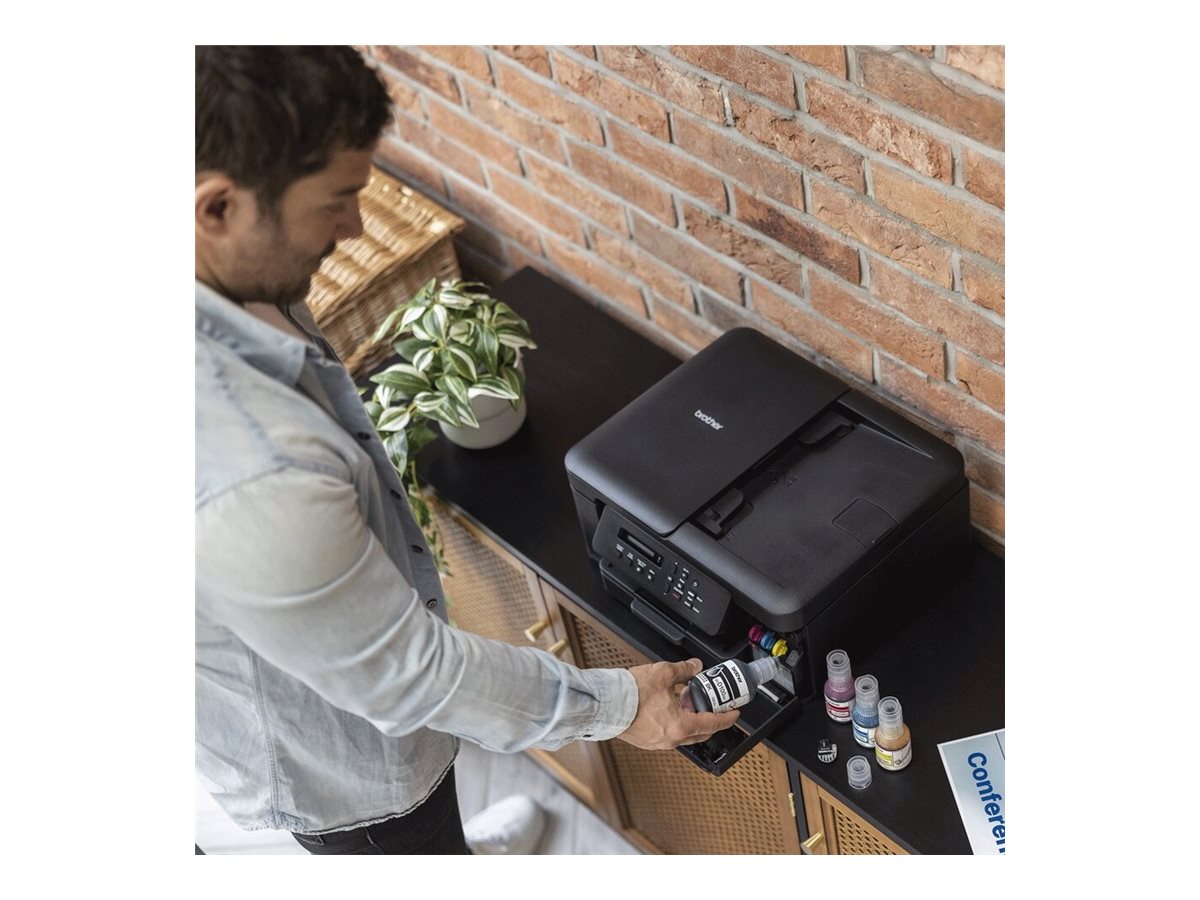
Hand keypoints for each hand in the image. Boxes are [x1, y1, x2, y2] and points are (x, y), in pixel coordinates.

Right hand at [616, 658, 739, 750]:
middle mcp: (671, 739)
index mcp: (680, 726)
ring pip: (684, 734)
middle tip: (709, 703)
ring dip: (690, 719)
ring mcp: (658, 743)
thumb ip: (684, 670)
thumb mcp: (663, 673)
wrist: (604, 704)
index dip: (727, 717)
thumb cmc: (630, 693)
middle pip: (700, 732)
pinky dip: (675, 722)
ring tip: (684, 700)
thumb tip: (695, 667)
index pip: (713, 724)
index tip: (734, 713)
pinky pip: (669, 734)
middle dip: (709, 718)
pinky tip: (668, 707)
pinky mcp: (646, 741)